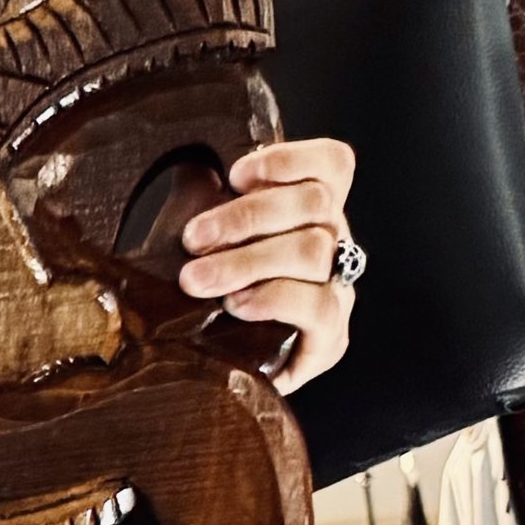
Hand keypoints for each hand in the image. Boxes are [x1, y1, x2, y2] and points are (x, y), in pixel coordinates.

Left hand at [178, 136, 357, 394]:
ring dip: (246, 262)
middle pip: (315, 202)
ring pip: (313, 251)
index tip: (235, 174)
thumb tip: (187, 158)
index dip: (289, 159)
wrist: (201, 366)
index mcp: (308, 211)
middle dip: (245, 216)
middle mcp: (333, 242)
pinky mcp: (329, 337)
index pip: (331, 164)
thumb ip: (201, 193)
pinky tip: (237, 305)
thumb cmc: (204, 291)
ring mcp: (336, 288)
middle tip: (192, 239)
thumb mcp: (198, 234)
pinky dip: (274, 299)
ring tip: (196, 281)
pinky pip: (318, 306)